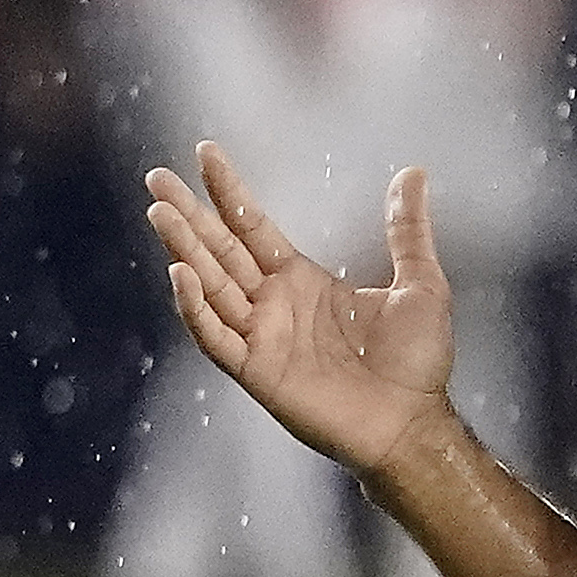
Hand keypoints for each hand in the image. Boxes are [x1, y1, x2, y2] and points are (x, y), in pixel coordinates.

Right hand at [143, 142, 454, 474]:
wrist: (414, 424)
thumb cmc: (417, 362)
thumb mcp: (420, 282)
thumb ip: (407, 229)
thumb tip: (412, 173)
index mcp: (302, 280)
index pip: (252, 226)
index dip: (228, 191)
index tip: (205, 152)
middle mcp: (273, 305)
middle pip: (219, 250)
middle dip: (188, 214)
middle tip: (156, 177)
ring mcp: (262, 338)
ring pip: (210, 286)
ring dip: (183, 249)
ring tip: (159, 211)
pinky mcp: (258, 371)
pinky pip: (216, 337)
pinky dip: (196, 308)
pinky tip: (181, 274)